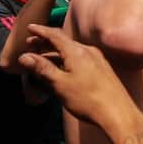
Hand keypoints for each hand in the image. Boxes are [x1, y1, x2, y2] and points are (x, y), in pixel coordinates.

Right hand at [18, 24, 139, 131]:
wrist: (118, 114)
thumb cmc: (87, 99)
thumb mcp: (60, 84)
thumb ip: (42, 69)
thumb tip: (24, 57)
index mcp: (77, 51)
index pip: (55, 35)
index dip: (40, 31)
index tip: (29, 28)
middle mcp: (88, 51)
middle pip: (63, 42)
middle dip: (46, 43)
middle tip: (30, 45)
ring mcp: (97, 60)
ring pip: (71, 52)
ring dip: (55, 54)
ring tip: (42, 59)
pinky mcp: (102, 70)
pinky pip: (79, 60)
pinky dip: (66, 61)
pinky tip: (61, 70)